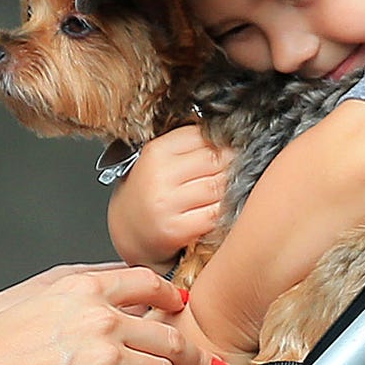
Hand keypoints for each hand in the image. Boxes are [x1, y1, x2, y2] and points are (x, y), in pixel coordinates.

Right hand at [0, 265, 227, 364]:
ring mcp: (109, 357)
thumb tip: (104, 289)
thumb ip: (76, 290)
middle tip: (209, 357)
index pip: (145, 282)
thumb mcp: (35, 294)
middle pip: (166, 330)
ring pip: (167, 364)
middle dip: (192, 346)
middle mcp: (104, 318)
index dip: (169, 294)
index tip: (181, 303)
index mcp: (85, 287)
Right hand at [106, 125, 231, 267]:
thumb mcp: (159, 159)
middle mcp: (159, 176)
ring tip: (229, 188)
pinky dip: (224, 210)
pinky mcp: (177, 229)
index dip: (222, 141)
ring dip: (231, 187)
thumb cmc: (149, 191)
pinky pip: (216, 214)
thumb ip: (189, 146)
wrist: (127, 229)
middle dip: (232, 163)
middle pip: (216, 159)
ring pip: (219, 186)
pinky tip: (220, 208)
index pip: (203, 135)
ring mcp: (167, 204)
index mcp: (156, 151)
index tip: (229, 148)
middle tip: (237, 168)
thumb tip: (230, 139)